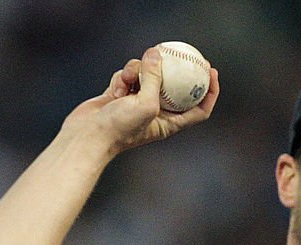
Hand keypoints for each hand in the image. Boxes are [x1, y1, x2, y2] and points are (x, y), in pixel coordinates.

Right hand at [62, 47, 218, 154]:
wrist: (89, 136)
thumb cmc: (120, 128)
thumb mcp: (145, 103)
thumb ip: (155, 77)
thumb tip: (156, 53)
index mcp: (170, 123)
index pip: (199, 109)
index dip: (209, 92)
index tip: (211, 72)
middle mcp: (157, 113)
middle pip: (175, 87)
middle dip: (177, 70)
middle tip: (183, 52)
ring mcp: (139, 103)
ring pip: (148, 75)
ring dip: (139, 71)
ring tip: (128, 83)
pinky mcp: (122, 94)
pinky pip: (129, 75)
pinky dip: (123, 77)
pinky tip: (115, 89)